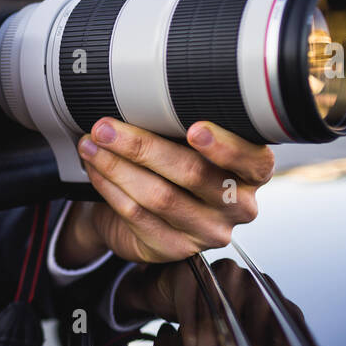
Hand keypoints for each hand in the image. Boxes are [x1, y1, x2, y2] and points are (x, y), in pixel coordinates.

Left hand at [55, 118, 275, 267]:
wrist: (152, 214)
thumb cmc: (177, 167)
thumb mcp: (191, 142)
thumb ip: (185, 124)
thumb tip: (142, 96)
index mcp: (253, 171)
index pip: (251, 160)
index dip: (224, 146)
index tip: (195, 128)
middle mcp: (238, 205)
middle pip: (193, 174)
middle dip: (143, 147)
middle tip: (106, 127)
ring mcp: (209, 232)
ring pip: (159, 196)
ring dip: (117, 166)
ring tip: (92, 144)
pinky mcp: (176, 249)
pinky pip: (138, 216)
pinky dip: (110, 188)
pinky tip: (95, 169)